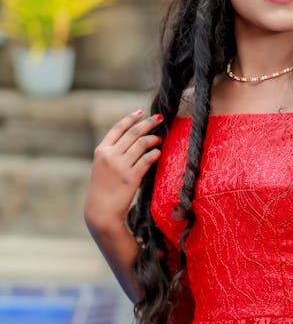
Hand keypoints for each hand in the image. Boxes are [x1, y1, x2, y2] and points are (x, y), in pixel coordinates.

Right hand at [84, 109, 162, 236]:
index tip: (141, 112)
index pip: (118, 128)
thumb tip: (132, 139)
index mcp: (101, 151)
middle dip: (148, 123)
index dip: (130, 118)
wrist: (100, 212)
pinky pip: (147, 159)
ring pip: (142, 143)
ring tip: (160, 138)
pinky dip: (154, 153)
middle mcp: (110, 155)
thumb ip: (112, 153)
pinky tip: (158, 153)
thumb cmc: (102, 189)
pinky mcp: (131, 177)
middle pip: (133, 132)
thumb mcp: (101, 167)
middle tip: (160, 118)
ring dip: (153, 138)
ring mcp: (121, 166)